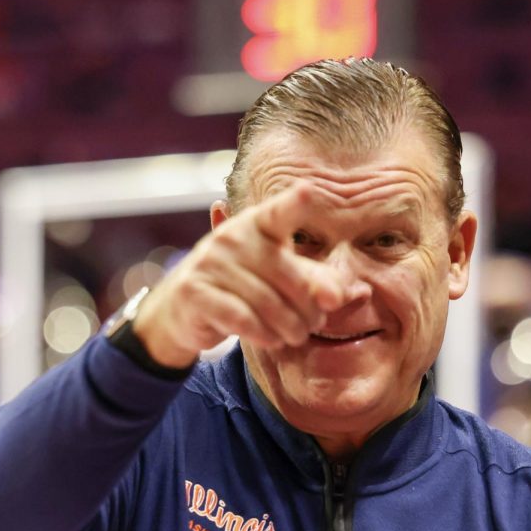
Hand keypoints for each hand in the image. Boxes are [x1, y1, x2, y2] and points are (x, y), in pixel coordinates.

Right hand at [131, 183, 346, 367]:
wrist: (183, 308)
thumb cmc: (245, 288)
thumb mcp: (283, 279)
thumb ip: (319, 283)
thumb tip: (347, 294)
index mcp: (258, 224)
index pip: (279, 212)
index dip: (293, 203)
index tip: (309, 191)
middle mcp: (233, 236)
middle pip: (287, 275)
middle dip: (308, 306)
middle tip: (315, 323)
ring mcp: (210, 261)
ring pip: (266, 302)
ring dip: (289, 326)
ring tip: (295, 335)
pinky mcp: (196, 290)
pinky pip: (241, 318)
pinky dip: (262, 334)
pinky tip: (270, 339)